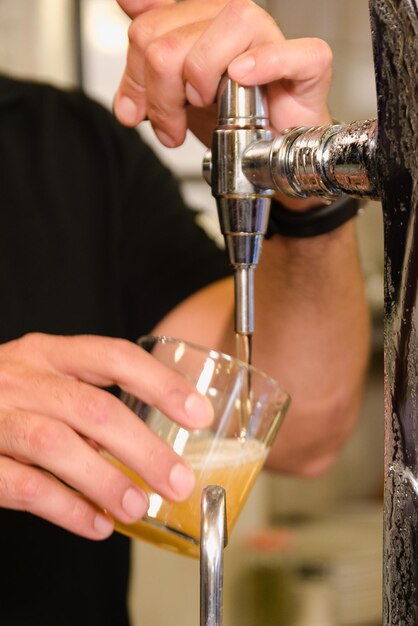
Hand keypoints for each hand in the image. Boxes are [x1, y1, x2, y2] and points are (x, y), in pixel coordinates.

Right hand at [0, 333, 211, 538]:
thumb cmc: (7, 398)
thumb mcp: (45, 383)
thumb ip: (89, 406)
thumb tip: (148, 449)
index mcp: (49, 353)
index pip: (115, 357)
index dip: (161, 383)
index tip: (198, 413)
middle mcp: (22, 377)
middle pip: (95, 408)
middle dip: (144, 448)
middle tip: (178, 481)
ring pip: (58, 446)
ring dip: (106, 482)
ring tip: (139, 507)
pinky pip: (25, 486)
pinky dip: (66, 509)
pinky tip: (96, 525)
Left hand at [114, 0, 332, 146]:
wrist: (267, 154)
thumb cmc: (228, 121)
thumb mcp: (172, 98)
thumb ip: (145, 71)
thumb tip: (125, 52)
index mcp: (199, 20)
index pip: (147, 30)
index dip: (136, 79)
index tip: (137, 111)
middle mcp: (231, 19)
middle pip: (171, 41)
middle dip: (161, 98)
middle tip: (170, 127)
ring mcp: (270, 38)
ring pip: (223, 30)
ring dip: (201, 81)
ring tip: (205, 108)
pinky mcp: (306, 64)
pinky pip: (287, 52)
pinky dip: (265, 63)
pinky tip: (244, 77)